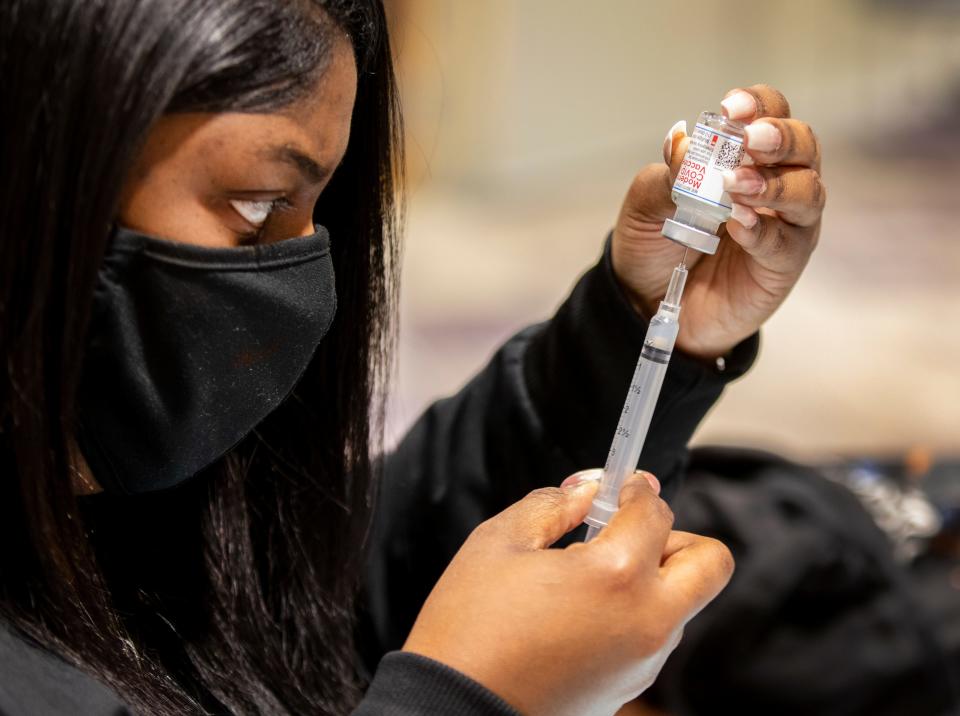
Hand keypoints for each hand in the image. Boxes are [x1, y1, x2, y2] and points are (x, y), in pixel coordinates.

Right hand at [402, 471, 733, 715]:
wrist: (452, 711)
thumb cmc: (468, 627)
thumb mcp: (498, 543)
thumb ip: (550, 505)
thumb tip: (586, 491)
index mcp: (616, 575)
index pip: (655, 512)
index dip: (637, 489)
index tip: (622, 485)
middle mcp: (647, 621)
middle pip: (711, 563)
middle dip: (676, 537)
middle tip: (629, 533)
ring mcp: (643, 663)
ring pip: (681, 602)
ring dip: (651, 578)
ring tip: (588, 577)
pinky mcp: (628, 690)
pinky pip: (651, 638)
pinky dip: (631, 615)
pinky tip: (578, 614)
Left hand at [612, 84, 824, 358]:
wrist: (645, 302)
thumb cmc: (655, 244)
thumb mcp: (647, 206)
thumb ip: (668, 175)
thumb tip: (682, 143)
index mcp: (747, 156)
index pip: (770, 115)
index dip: (758, 105)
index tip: (730, 108)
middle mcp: (777, 183)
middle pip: (803, 145)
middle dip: (780, 137)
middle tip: (750, 140)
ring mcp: (786, 225)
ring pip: (807, 192)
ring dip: (775, 185)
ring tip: (737, 187)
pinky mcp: (782, 264)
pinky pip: (786, 242)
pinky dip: (763, 229)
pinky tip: (738, 224)